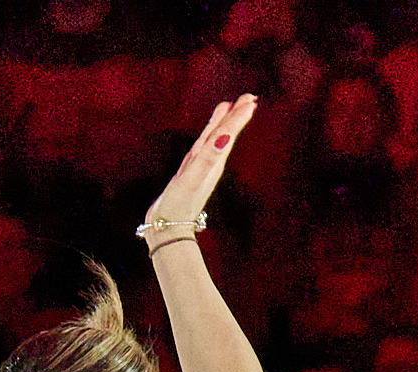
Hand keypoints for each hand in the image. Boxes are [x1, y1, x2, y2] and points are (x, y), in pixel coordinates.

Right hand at [143, 94, 257, 244]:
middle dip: (235, 116)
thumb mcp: (194, 177)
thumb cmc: (180, 204)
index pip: (228, 134)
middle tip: (248, 97)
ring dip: (222, 124)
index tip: (251, 100)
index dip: (238, 117)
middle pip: (224, 134)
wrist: (167, 228)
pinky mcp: (188, 174)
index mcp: (213, 161)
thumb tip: (225, 136)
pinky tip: (206, 137)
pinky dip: (205, 139)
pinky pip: (200, 150)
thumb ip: (209, 157)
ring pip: (213, 140)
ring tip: (228, 107)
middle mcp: (210, 163)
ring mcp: (199, 169)